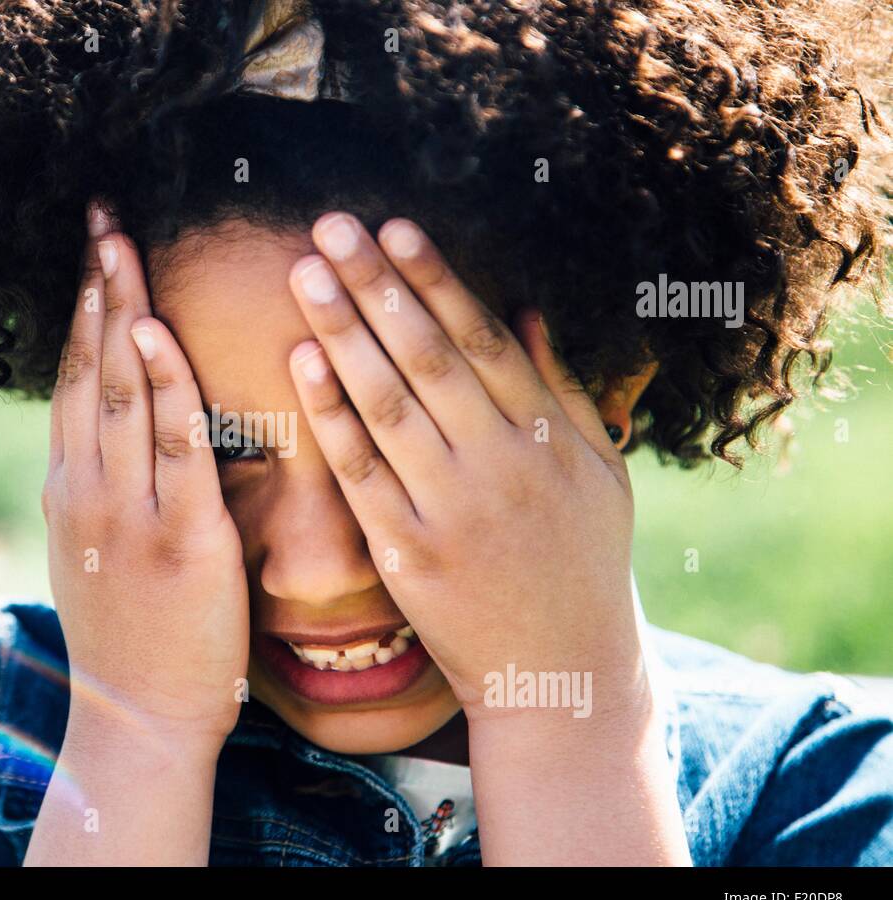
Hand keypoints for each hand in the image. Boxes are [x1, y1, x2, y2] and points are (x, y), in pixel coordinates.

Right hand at [43, 203, 249, 755]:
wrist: (136, 719)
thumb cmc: (130, 638)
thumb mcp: (96, 554)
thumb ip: (102, 490)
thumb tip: (109, 437)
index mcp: (71, 490)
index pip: (72, 382)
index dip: (80, 314)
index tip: (90, 254)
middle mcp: (87, 491)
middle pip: (87, 370)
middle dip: (94, 290)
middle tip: (100, 218)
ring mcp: (127, 514)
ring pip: (117, 395)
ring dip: (120, 316)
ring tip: (120, 247)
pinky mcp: (180, 539)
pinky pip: (172, 450)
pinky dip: (163, 389)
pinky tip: (157, 335)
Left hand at [284, 212, 642, 718]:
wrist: (562, 674)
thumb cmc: (583, 566)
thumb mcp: (601, 474)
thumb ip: (564, 390)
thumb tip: (524, 308)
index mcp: (550, 436)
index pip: (481, 339)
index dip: (434, 279)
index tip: (394, 226)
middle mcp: (501, 463)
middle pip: (427, 357)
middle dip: (375, 286)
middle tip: (330, 226)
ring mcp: (452, 508)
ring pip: (387, 404)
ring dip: (342, 334)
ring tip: (305, 274)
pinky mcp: (408, 553)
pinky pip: (361, 473)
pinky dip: (330, 416)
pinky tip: (299, 363)